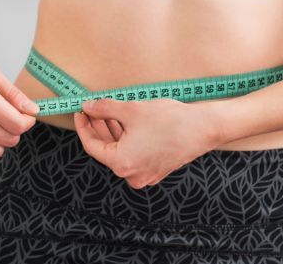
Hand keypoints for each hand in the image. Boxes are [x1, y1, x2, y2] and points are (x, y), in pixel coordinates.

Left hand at [72, 97, 219, 188]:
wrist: (203, 128)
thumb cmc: (169, 120)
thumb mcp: (130, 109)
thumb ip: (104, 108)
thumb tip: (88, 107)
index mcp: (122, 163)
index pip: (92, 146)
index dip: (83, 127)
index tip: (80, 112)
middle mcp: (132, 175)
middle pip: (106, 149)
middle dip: (98, 127)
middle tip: (92, 108)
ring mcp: (145, 175)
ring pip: (120, 150)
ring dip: (113, 131)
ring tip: (109, 110)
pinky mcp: (156, 169)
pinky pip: (133, 153)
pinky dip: (127, 138)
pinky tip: (125, 120)